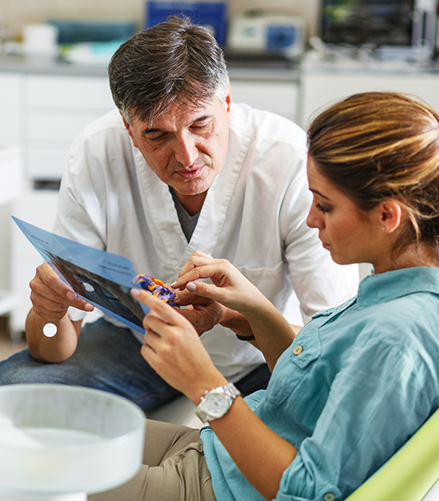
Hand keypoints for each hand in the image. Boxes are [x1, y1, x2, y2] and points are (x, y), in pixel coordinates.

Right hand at [29, 262, 93, 320]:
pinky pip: (49, 315)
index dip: (63, 289)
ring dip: (65, 307)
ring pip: (52, 306)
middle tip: (83, 304)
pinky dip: (59, 314)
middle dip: (70, 301)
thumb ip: (76, 283)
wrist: (53, 287)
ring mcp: (34, 295)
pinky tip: (64, 309)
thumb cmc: (63, 279)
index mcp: (44, 270)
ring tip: (70, 302)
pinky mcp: (35, 307)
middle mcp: (36, 282)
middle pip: (53, 295)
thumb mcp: (70, 276)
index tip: (73, 295)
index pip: (51, 279)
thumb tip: (88, 297)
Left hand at [131, 288, 225, 402]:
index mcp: (183, 326)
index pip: (161, 307)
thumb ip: (174, 322)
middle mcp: (173, 336)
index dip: (146, 298)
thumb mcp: (191, 333)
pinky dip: (149, 350)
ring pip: (146, 335)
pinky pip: (144, 349)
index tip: (136, 291)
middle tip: (156, 328)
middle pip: (149, 319)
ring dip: (151, 338)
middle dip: (149, 322)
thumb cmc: (197, 356)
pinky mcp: (157, 363)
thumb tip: (154, 313)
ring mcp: (164, 350)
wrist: (202, 380)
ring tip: (165, 346)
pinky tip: (161, 355)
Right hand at [172, 250, 266, 314]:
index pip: (197, 270)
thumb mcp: (224, 298)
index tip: (175, 288)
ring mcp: (219, 265)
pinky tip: (191, 280)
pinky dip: (193, 269)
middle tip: (178, 286)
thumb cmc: (243, 300)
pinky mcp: (217, 270)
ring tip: (183, 283)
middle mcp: (220, 263)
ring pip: (197, 259)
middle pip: (195, 259)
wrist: (254, 302)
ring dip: (188, 269)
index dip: (184, 279)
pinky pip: (202, 264)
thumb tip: (188, 285)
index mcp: (223, 267)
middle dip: (184, 272)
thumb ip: (206, 290)